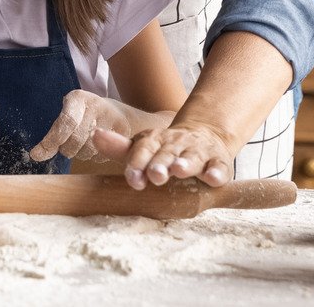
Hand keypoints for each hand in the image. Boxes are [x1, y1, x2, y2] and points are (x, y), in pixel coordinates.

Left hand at [29, 90, 151, 163]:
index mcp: (78, 98)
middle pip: (74, 140)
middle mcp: (96, 105)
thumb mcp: (68, 115)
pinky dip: (94, 156)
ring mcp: (112, 119)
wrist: (119, 113)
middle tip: (68, 144)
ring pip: (87, 150)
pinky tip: (97, 145)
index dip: (52, 140)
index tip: (37, 154)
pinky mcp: (123, 133)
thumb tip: (36, 156)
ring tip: (84, 142)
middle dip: (66, 148)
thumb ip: (53, 134)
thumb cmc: (85, 115)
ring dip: (80, 153)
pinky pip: (101, 156)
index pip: (66, 122)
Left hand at [92, 123, 233, 188]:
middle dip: (160, 164)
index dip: (138, 163)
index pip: (143, 149)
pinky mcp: (218, 161)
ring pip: (192, 158)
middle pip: (166, 154)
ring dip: (186, 164)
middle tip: (155, 175)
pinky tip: (213, 178)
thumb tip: (94, 135)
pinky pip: (219, 167)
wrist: (204, 135)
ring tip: (179, 170)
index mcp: (155, 140)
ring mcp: (198, 152)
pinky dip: (217, 173)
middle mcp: (176, 144)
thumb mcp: (143, 148)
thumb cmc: (165, 150)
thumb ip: (120, 147)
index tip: (133, 178)